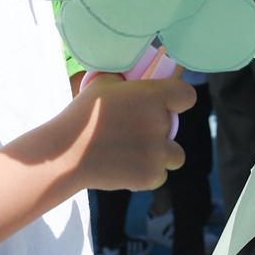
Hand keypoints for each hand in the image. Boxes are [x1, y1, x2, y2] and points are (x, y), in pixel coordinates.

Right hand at [58, 75, 194, 192]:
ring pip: (174, 155)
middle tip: (132, 129)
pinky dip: (146, 172)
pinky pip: (159, 174)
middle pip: (174, 127)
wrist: (67, 152)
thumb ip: (124, 81)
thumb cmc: (82, 114)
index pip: (187, 95)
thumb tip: (133, 77)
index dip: (179, 98)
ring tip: (133, 151)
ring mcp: (158, 152)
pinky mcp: (151, 176)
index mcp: (152, 96)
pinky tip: (125, 166)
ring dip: (160, 153)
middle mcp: (160, 123)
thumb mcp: (101, 83)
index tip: (169, 102)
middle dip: (158, 128)